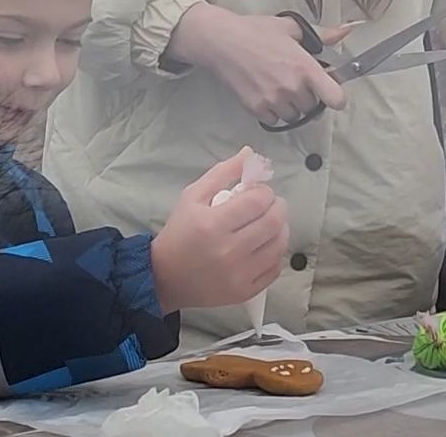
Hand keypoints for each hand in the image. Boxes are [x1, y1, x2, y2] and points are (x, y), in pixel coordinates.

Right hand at [152, 147, 290, 312]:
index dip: (265, 191)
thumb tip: (250, 153)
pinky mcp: (244, 292)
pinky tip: (264, 245)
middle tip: (269, 205)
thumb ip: (222, 172)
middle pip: (274, 222)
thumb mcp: (193, 196)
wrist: (165, 277)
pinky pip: (275, 269)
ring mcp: (239, 275)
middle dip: (277, 207)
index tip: (257, 192)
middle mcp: (228, 251)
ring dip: (281, 229)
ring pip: (279, 245)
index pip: (259, 200)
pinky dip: (275, 254)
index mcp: (213, 224)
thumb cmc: (179, 232)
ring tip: (269, 223)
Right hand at [166, 3, 353, 125]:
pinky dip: (274, 112)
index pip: (335, 98)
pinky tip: (267, 94)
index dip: (337, 97)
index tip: (331, 92)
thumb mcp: (291, 28)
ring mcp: (273, 101)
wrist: (222, 42)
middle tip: (297, 81)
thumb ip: (323, 34)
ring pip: (295, 116)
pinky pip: (275, 120)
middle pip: (313, 107)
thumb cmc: (256, 31)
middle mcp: (292, 88)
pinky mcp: (256, 109)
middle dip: (309, 96)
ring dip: (292, 106)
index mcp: (305, 68)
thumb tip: (348, 29)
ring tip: (281, 87)